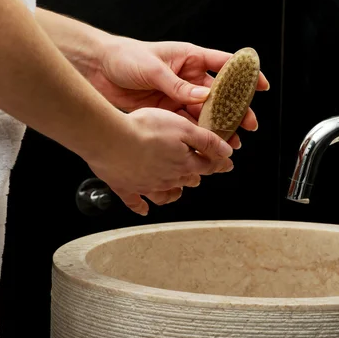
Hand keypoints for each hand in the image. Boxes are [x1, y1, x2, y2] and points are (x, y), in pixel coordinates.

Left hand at [84, 37, 269, 148]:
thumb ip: (178, 86)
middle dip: (235, 110)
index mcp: (188, 58)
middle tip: (248, 124)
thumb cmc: (124, 57)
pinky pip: (187, 123)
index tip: (260, 86)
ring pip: (205, 113)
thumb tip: (204, 97)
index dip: (244, 75)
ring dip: (219, 126)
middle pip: (218, 95)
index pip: (223, 65)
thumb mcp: (154, 69)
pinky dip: (199, 134)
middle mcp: (187, 78)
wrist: (97, 70)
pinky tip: (210, 142)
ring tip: (233, 140)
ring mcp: (178, 95)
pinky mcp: (166, 110)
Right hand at [84, 107, 233, 215]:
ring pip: (166, 193)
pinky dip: (141, 207)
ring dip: (174, 192)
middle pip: (188, 179)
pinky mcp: (126, 188)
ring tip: (178, 190)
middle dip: (196, 175)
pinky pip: (136, 202)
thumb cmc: (145, 129)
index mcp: (184, 163)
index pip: (207, 165)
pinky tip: (144, 210)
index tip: (227, 165)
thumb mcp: (184, 127)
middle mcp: (168, 178)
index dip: (219, 164)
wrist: (111, 139)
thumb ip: (207, 141)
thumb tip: (227, 152)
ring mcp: (147, 185)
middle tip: (200, 172)